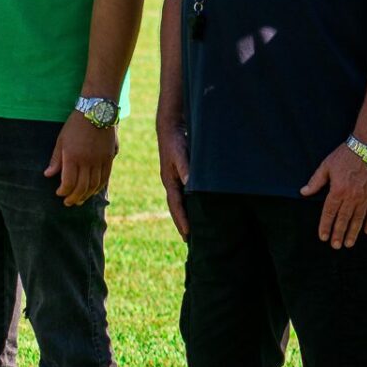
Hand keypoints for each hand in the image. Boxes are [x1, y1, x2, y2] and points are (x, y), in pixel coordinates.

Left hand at [45, 113, 115, 207]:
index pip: (68, 182)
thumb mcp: (61, 140)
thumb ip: (56, 159)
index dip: (63, 191)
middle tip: (68, 202)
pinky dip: (99, 187)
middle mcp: (87, 161)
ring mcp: (100, 160)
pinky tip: (93, 190)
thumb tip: (48, 175)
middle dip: (74, 198)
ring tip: (80, 200)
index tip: (59, 193)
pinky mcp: (109, 158)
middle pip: (81, 187)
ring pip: (94, 185)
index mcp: (73, 157)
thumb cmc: (75, 124)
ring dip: (86, 195)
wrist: (97, 110)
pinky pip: (105, 177)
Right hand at [157, 121, 191, 239]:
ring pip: (180, 201)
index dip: (182, 220)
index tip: (188, 234)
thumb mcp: (180, 154)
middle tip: (189, 239)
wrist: (170, 127)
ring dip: (185, 214)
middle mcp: (171, 183)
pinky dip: (189, 203)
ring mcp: (175, 179)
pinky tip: (196, 206)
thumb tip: (191, 184)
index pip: (176, 206)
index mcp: (169, 181)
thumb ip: (186, 169)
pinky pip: (184, 193)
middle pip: (176, 208)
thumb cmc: (175, 140)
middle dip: (182, 223)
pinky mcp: (180, 174)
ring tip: (193, 228)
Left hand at [300, 143, 366, 248]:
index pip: (329, 213)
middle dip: (338, 234)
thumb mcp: (326, 165)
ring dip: (353, 233)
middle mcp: (351, 197)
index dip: (325, 226)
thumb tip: (303, 192)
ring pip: (358, 219)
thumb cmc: (345, 155)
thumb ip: (316, 181)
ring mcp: (365, 197)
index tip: (323, 237)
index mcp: (337, 191)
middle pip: (343, 220)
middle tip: (335, 246)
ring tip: (349, 244)